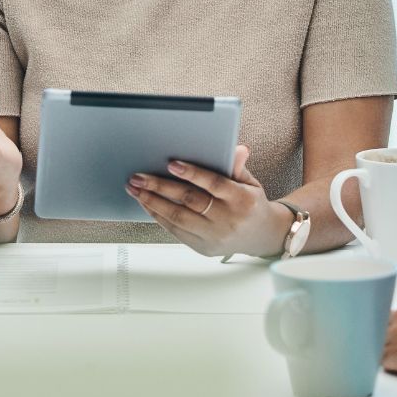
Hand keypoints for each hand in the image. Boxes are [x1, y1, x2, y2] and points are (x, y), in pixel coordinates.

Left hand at [125, 145, 287, 258]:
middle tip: (139, 177)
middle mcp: (228, 220)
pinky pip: (176, 231)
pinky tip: (146, 204)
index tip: (171, 163)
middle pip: (190, 201)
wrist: (261, 236)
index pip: (214, 184)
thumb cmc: (251, 203)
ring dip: (153, 202)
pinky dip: (159, 216)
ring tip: (136, 189)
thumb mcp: (250, 183)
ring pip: (179, 217)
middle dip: (161, 187)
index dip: (192, 173)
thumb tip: (237, 149)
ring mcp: (214, 236)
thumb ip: (237, 166)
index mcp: (242, 200)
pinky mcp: (203, 247)